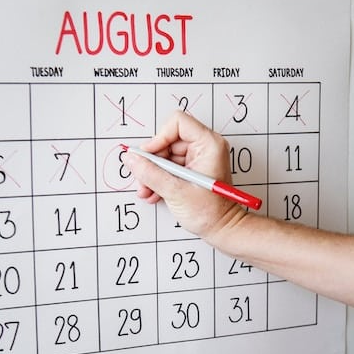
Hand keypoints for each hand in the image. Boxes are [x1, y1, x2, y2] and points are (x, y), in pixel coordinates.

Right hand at [125, 110, 245, 240]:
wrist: (222, 230)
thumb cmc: (211, 213)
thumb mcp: (176, 192)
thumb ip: (150, 174)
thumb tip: (131, 159)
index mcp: (209, 144)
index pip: (178, 122)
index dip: (159, 137)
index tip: (150, 156)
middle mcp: (204, 147)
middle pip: (167, 139)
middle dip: (152, 161)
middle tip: (144, 179)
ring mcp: (197, 158)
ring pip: (164, 154)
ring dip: (152, 173)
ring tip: (147, 190)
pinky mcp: (191, 169)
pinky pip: (168, 166)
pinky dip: (158, 178)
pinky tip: (153, 193)